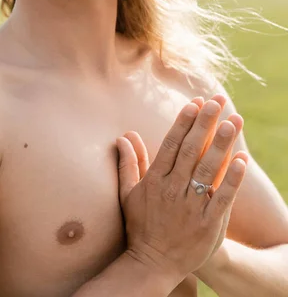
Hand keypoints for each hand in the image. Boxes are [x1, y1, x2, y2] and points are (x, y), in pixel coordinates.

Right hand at [116, 96, 248, 283]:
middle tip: (217, 102)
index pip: (172, 144)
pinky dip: (233, 179)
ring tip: (233, 121)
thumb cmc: (141, 226)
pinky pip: (223, 198)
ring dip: (221, 144)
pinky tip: (242, 160)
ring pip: (209, 170)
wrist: (153, 264)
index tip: (195, 102)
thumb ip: (129, 163)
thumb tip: (124, 136)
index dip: (184, 122)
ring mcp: (192, 207)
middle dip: (205, 123)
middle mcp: (173, 190)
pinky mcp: (209, 224)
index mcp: (155, 180)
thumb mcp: (128, 194)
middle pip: (192, 150)